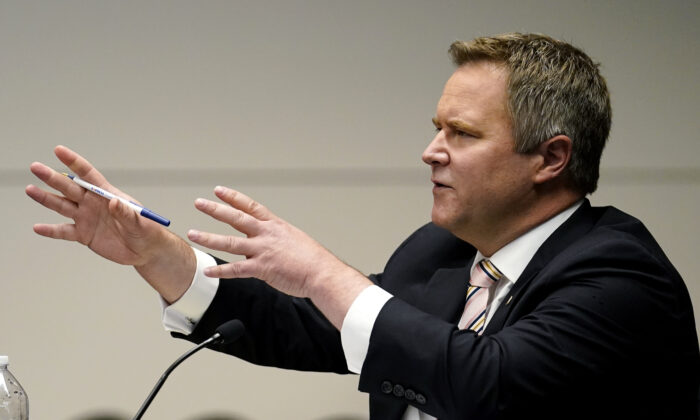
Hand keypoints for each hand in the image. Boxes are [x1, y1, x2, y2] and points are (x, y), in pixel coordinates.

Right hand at [26, 145, 193, 301]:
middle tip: (36, 167)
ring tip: (30, 189)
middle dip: (53, 177)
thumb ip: (126, 213)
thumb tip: (114, 202)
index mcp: (107, 195)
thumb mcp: (140, 222)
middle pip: (70, 188)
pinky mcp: (84, 235)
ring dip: (46, 198)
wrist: (146, 251)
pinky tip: (37, 227)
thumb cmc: (148, 231)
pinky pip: (64, 232)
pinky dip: (50, 231)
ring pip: (62, 206)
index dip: (74, 162)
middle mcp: (93, 204)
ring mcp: (87, 219)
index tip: (58, 150)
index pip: (88, 175)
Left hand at [187, 186, 371, 327]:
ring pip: (230, 242)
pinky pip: (236, 270)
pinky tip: (208, 272)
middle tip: (199, 202)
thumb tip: (264, 245)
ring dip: (209, 237)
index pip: (250, 206)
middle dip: (215, 210)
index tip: (218, 191)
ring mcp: (263, 251)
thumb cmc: (312, 259)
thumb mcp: (294, 240)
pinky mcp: (262, 269)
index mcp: (274, 225)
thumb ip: (275, 240)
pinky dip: (221, 271)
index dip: (232, 197)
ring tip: (193, 234)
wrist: (322, 273)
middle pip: (235, 218)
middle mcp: (266, 234)